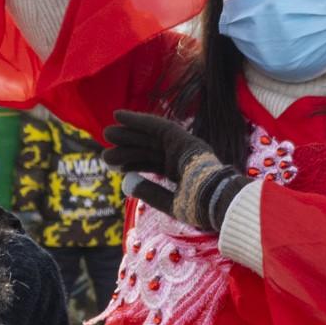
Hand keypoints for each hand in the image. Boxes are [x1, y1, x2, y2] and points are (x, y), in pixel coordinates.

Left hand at [101, 110, 246, 232]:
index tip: (117, 166)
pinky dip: (138, 119)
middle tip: (106, 152)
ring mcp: (185, 146)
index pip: (154, 164)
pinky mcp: (184, 138)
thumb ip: (150, 192)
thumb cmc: (200, 209)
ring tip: (107, 133)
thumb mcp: (170, 203)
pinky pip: (158, 125)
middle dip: (128, 148)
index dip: (135, 163)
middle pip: (150, 149)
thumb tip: (126, 184)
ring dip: (129, 133)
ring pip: (151, 137)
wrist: (220, 203)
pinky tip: (119, 116)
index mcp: (183, 174)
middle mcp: (183, 157)